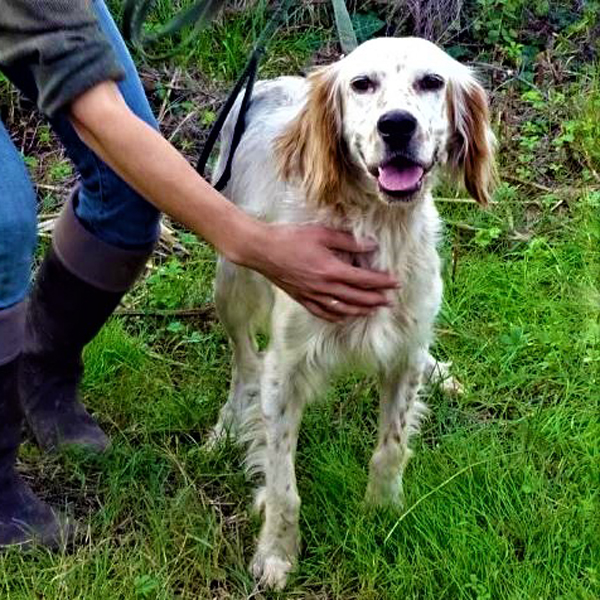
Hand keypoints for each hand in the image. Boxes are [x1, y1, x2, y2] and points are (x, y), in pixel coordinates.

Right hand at [240, 223, 397, 321]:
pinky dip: (337, 317)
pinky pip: (323, 313)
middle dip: (376, 300)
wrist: (262, 250)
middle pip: (357, 298)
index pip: (364, 279)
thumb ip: (348, 240)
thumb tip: (371, 244)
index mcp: (331, 270)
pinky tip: (344, 317)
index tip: (395, 283)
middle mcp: (324, 287)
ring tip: (373, 310)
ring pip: (342, 309)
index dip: (382, 282)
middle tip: (390, 301)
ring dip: (360, 311)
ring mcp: (312, 295)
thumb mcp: (321, 233)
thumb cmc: (290, 238)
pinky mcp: (301, 298)